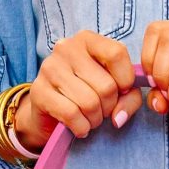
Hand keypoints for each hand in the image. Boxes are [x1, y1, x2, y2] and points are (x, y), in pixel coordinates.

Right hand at [14, 31, 143, 148]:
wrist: (48, 115)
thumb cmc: (86, 97)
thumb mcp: (114, 92)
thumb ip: (129, 98)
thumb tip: (119, 117)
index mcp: (87, 40)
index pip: (117, 54)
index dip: (126, 80)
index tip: (120, 92)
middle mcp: (66, 48)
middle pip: (106, 85)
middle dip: (109, 108)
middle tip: (100, 111)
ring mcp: (50, 68)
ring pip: (90, 103)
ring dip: (94, 120)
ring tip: (89, 119)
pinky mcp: (39, 91)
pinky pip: (72, 115)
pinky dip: (81, 127)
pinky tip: (79, 127)